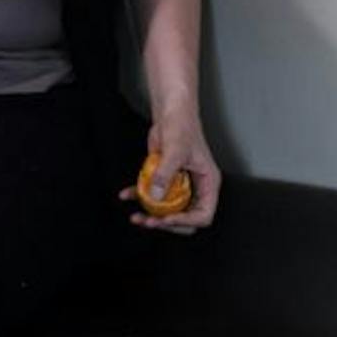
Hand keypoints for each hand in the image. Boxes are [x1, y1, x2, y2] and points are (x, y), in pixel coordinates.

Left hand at [118, 105, 219, 233]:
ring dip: (151, 216)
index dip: (186, 221)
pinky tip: (127, 195)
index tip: (167, 218)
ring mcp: (180, 186)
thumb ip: (164, 174)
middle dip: (166, 223)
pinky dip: (139, 197)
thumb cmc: (182, 125)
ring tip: (137, 217)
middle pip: (185, 218)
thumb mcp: (175, 150)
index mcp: (208, 183)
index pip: (203, 215)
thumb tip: (154, 196)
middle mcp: (195, 187)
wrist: (170, 112)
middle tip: (150, 221)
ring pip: (168, 212)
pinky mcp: (164, 180)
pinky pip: (153, 196)